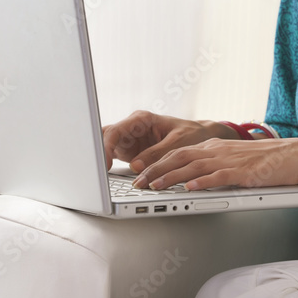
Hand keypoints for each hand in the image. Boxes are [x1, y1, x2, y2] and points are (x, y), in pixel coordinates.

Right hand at [101, 110, 233, 171]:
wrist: (201, 137)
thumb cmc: (192, 134)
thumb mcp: (178, 143)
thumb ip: (157, 153)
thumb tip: (136, 166)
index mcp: (142, 119)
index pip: (116, 130)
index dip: (105, 146)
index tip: (103, 163)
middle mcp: (132, 128)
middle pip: (106, 137)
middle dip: (99, 153)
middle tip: (97, 172)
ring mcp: (130, 140)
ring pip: (107, 147)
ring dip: (103, 161)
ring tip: (100, 178)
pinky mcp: (131, 152)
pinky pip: (114, 157)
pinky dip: (109, 166)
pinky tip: (107, 177)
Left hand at [132, 136, 297, 190]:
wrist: (294, 156)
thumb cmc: (265, 162)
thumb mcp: (232, 161)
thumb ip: (212, 168)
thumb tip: (190, 181)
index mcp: (213, 146)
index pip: (177, 153)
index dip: (156, 163)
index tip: (139, 174)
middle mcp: (217, 150)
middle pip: (179, 158)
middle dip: (155, 170)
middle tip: (137, 182)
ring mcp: (229, 160)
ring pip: (193, 167)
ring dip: (171, 178)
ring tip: (155, 186)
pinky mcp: (243, 172)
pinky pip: (218, 177)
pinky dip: (202, 183)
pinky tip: (189, 189)